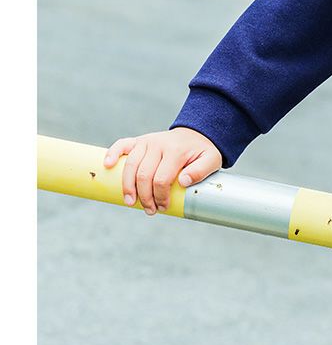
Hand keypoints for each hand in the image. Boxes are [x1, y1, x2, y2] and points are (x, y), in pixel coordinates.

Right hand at [103, 128, 222, 214]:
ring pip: (130, 164)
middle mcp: (158, 144)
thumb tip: (182, 182)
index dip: (159, 196)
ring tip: (130, 202)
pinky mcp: (139, 140)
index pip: (161, 178)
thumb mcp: (211, 160)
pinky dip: (112, 153)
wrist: (195, 134)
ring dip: (127, 186)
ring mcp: (147, 141)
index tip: (162, 208)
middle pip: (144, 174)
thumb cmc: (201, 152)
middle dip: (144, 196)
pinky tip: (107, 166)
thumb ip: (201, 171)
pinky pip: (122, 144)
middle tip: (149, 211)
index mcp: (175, 151)